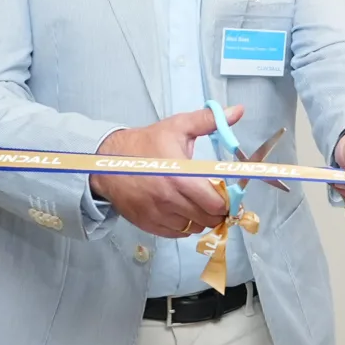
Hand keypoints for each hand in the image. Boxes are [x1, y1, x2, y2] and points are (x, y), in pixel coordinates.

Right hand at [90, 106, 238, 238]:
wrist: (106, 162)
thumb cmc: (145, 144)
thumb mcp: (177, 126)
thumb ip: (209, 120)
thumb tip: (237, 111)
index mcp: (180, 176)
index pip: (215, 203)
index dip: (227, 201)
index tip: (227, 194)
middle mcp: (169, 199)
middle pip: (207, 219)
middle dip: (216, 212)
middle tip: (215, 201)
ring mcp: (158, 214)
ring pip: (193, 228)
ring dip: (201, 220)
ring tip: (199, 205)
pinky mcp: (148, 223)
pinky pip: (176, 234)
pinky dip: (184, 226)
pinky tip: (183, 211)